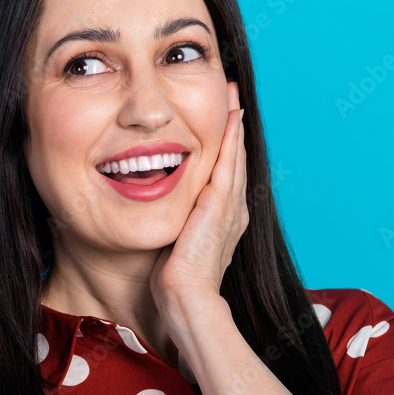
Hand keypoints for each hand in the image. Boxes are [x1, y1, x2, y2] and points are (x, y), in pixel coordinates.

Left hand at [149, 81, 247, 317]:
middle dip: (233, 127)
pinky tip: (231, 118)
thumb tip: (158, 212)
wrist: (187, 299)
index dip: (226, 146)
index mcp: (223, 220)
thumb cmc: (175, 280)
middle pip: (235, 159)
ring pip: (235, 157)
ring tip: (233, 96)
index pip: (226, 174)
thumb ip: (176, 224)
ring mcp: (230, 208)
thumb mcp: (177, 243)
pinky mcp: (220, 207)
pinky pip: (228, 166)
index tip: (223, 119)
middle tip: (232, 95)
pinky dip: (231, 141)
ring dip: (234, 125)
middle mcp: (232, 211)